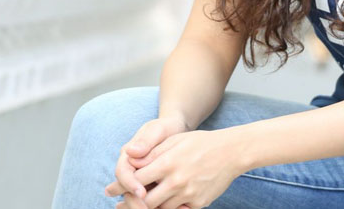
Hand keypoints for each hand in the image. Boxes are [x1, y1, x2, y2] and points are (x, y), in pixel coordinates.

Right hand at [104, 113, 189, 207]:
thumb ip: (145, 141)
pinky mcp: (154, 186)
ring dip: (147, 207)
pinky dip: (162, 206)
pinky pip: (154, 199)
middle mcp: (132, 170)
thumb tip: (131, 151)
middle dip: (135, 203)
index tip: (142, 193)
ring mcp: (142, 179)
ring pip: (138, 199)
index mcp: (128, 156)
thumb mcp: (157, 130)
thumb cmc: (165, 128)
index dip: (129, 184)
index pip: (122, 173)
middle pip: (127, 191)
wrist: (176, 131)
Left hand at [109, 129, 243, 208]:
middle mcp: (177, 180)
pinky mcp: (198, 203)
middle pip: (146, 200)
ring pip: (160, 208)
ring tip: (140, 204)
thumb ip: (151, 152)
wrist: (230, 152)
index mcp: (168, 162)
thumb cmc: (199, 143)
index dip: (122, 185)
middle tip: (122, 203)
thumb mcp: (173, 141)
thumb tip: (130, 159)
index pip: (137, 179)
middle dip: (133, 202)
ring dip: (150, 206)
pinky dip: (169, 208)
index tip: (113, 189)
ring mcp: (188, 194)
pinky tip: (163, 204)